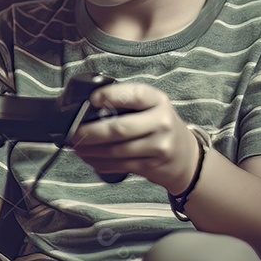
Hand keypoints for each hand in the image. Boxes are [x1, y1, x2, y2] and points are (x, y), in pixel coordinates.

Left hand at [70, 82, 199, 193]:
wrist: (187, 158)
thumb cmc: (159, 126)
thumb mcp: (152, 107)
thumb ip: (127, 103)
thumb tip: (90, 106)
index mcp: (158, 101)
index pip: (134, 94)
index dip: (111, 96)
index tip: (92, 99)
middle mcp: (161, 122)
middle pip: (120, 128)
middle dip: (91, 132)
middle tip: (74, 133)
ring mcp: (158, 146)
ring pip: (116, 150)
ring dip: (91, 150)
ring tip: (77, 147)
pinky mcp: (151, 166)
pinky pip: (119, 165)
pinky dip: (100, 162)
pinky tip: (89, 158)